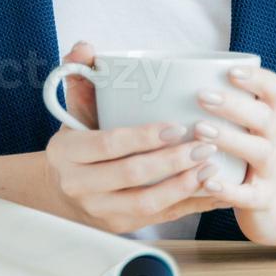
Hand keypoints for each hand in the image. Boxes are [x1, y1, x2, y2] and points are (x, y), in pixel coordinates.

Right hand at [42, 42, 219, 233]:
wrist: (62, 192)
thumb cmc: (77, 145)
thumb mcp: (74, 113)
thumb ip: (80, 77)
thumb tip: (85, 47)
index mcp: (67, 153)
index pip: (107, 144)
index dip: (142, 137)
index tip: (175, 126)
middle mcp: (79, 186)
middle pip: (131, 174)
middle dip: (172, 161)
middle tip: (205, 145)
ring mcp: (99, 211)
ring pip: (147, 203)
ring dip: (184, 186)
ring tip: (212, 168)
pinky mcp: (119, 227)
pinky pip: (160, 219)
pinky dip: (189, 205)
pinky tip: (213, 191)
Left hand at [189, 63, 275, 245]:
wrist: (275, 205)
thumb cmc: (245, 157)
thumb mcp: (241, 128)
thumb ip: (216, 108)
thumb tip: (164, 82)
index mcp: (270, 117)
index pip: (273, 90)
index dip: (256, 79)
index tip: (229, 72)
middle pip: (265, 118)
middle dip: (234, 106)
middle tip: (202, 97)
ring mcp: (273, 171)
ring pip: (260, 152)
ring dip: (231, 139)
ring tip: (200, 131)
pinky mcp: (264, 199)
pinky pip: (250, 195)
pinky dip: (230, 189)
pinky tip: (207, 182)